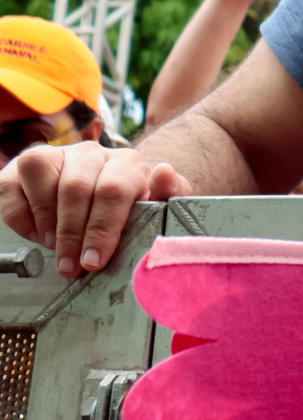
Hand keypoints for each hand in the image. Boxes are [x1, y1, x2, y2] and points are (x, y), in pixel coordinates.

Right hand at [0, 143, 193, 276]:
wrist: (110, 193)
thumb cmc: (133, 207)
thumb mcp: (159, 206)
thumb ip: (170, 194)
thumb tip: (165, 173)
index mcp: (127, 163)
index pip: (113, 190)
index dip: (101, 229)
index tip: (93, 261)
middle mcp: (91, 153)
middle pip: (75, 188)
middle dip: (72, 234)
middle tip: (71, 266)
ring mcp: (56, 156)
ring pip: (40, 174)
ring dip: (45, 220)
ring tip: (56, 247)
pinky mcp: (22, 167)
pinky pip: (11, 186)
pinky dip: (20, 216)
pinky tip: (37, 234)